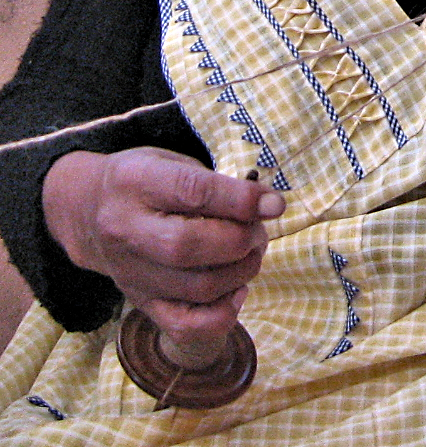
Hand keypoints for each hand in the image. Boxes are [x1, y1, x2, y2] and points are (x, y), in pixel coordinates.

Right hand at [43, 148, 283, 354]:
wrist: (87, 211)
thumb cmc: (147, 181)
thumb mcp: (175, 162)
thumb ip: (217, 184)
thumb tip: (268, 208)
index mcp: (136, 182)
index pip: (193, 192)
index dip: (241, 201)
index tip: (275, 205)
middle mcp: (125, 229)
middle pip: (188, 246)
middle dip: (239, 241)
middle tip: (257, 231)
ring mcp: (130, 271)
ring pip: (194, 287)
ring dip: (240, 273)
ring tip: (251, 254)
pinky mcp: (139, 301)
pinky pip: (184, 326)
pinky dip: (222, 314)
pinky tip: (236, 291)